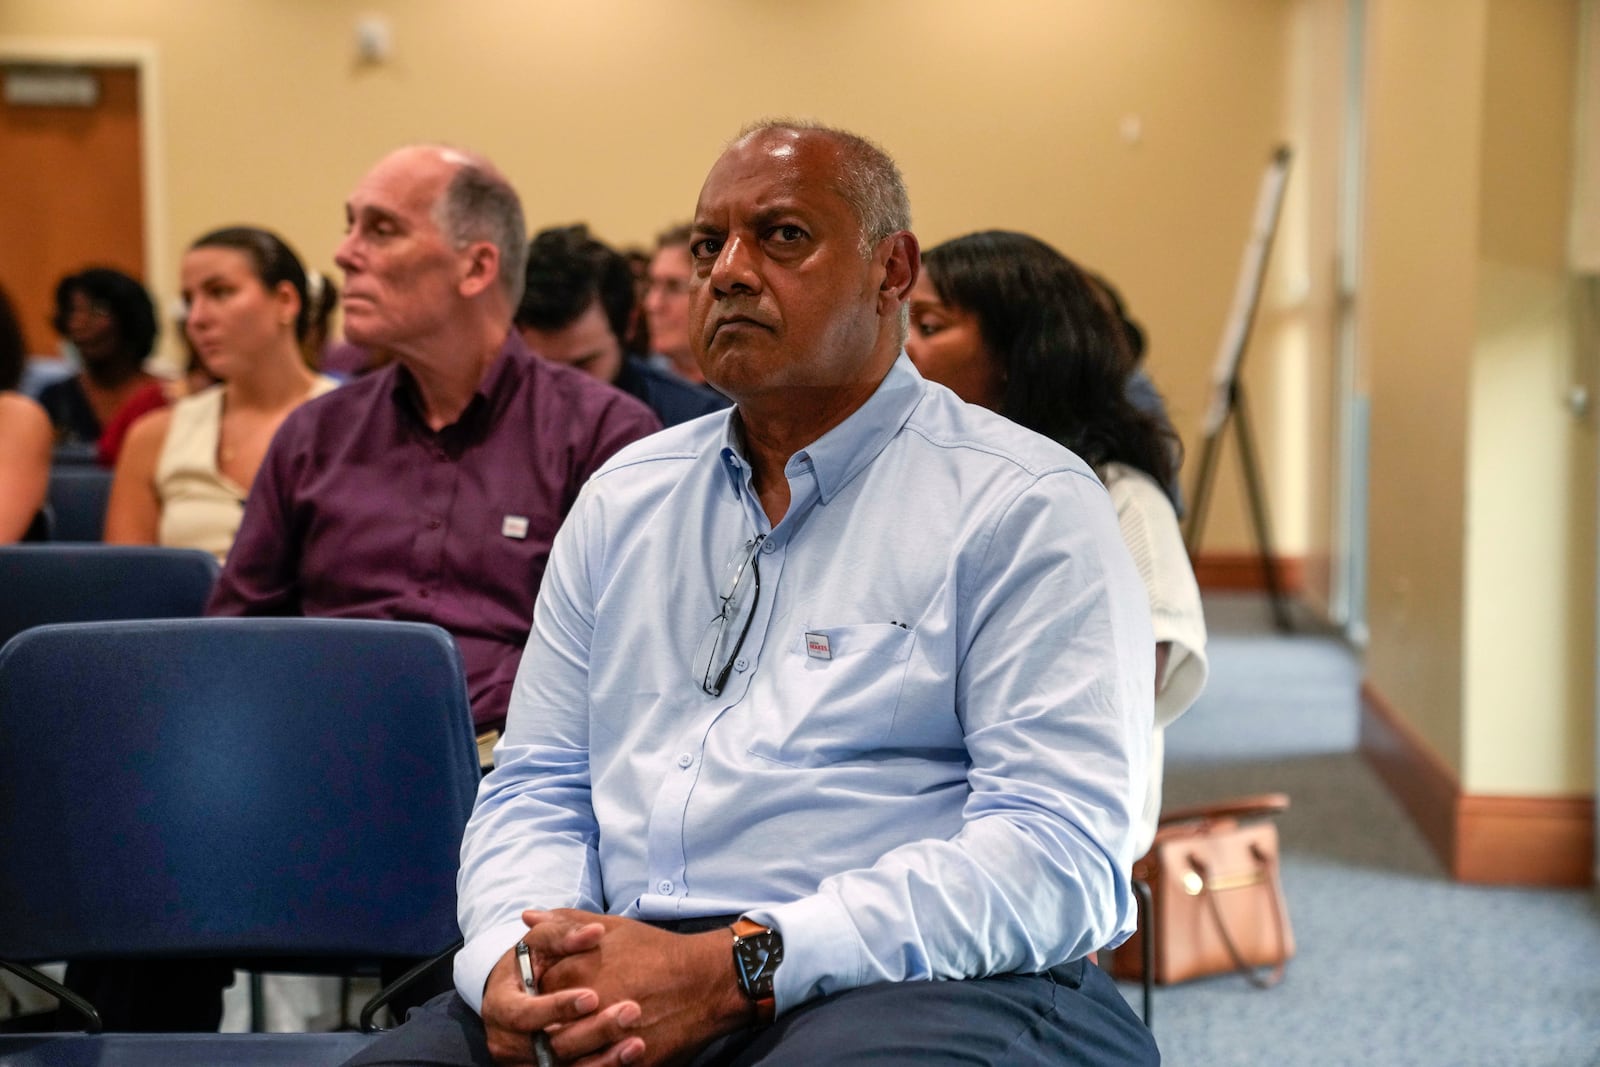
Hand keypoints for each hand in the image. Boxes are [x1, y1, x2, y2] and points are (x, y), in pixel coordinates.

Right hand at [480, 920, 644, 1065]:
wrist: (523, 990)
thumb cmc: (532, 961)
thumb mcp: (542, 941)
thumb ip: (565, 932)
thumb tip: (595, 932)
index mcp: (499, 1006)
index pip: (524, 1014)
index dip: (557, 1008)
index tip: (593, 996)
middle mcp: (506, 1043)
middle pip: (549, 1049)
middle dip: (591, 1033)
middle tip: (630, 1012)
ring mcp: (524, 1064)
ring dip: (603, 1060)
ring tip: (636, 1043)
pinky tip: (630, 1054)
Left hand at [524, 909, 753, 1066]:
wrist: (704, 981)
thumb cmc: (657, 951)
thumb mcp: (612, 928)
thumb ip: (567, 922)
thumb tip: (529, 918)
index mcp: (574, 972)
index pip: (533, 991)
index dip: (539, 993)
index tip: (553, 991)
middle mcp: (584, 1006)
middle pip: (545, 1025)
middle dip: (550, 1022)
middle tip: (568, 1016)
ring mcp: (603, 1036)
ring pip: (564, 1054)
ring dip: (568, 1047)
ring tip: (582, 1034)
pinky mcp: (625, 1060)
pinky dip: (592, 1063)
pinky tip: (599, 1051)